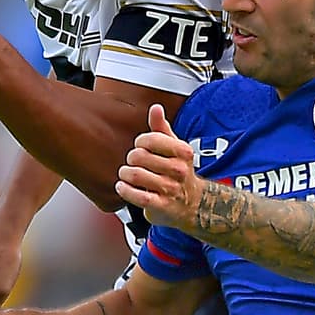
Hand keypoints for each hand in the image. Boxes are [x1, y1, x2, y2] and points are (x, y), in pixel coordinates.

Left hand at [115, 104, 203, 229]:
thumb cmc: (178, 172)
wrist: (192, 204)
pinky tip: (122, 186)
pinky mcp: (162, 206)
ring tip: (125, 174)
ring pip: (136, 175)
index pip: (151, 139)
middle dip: (131, 158)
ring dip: (125, 174)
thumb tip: (155, 108)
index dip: (140, 142)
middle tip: (133, 162)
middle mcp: (179, 170)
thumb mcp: (174, 147)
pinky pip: (138, 196)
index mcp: (182, 152)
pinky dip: (125, 190)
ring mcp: (170, 189)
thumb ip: (162, 128)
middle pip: (140, 157)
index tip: (140, 146)